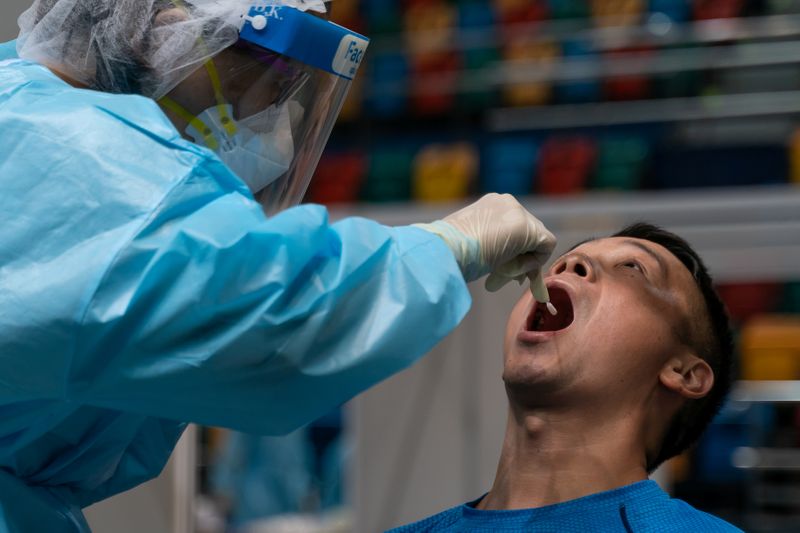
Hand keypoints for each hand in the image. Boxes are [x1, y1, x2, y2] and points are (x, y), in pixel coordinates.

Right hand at [414, 194, 555, 299]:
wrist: (442, 251)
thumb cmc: (448, 252)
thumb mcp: (471, 244)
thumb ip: (488, 246)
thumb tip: (504, 264)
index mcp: (490, 205)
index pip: (513, 228)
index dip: (513, 251)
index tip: (501, 270)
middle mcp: (506, 202)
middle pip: (529, 233)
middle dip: (520, 257)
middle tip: (510, 279)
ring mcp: (517, 212)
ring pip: (537, 240)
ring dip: (522, 262)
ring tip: (501, 276)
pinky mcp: (526, 227)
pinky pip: (545, 246)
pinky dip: (532, 262)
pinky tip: (510, 270)